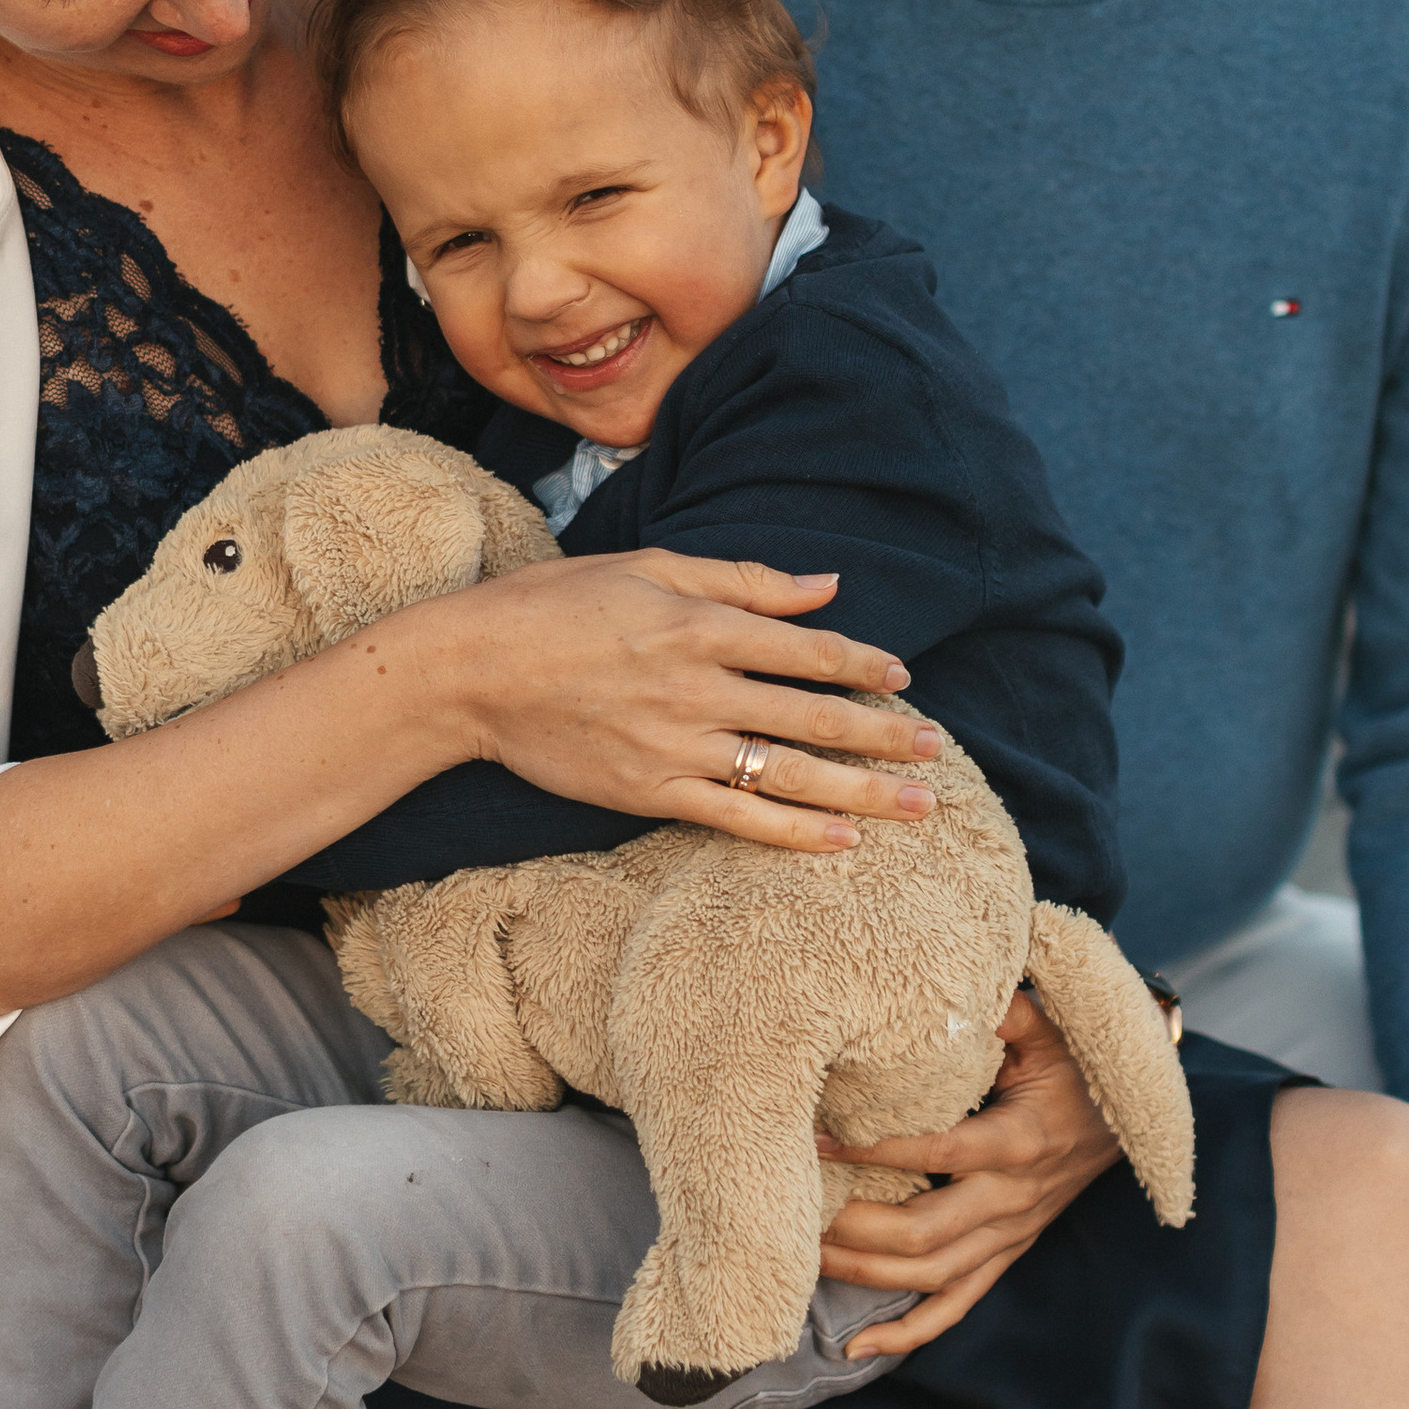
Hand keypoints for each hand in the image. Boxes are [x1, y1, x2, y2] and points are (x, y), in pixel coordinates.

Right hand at [435, 552, 946, 855]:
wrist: (472, 671)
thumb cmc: (555, 605)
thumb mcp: (648, 567)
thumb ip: (741, 578)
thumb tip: (825, 585)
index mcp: (699, 625)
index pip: (805, 649)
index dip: (862, 663)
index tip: (903, 676)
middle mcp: (697, 687)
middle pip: (813, 716)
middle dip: (884, 735)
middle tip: (937, 751)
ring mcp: (674, 745)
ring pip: (787, 774)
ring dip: (860, 792)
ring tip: (916, 806)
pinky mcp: (649, 791)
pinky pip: (735, 817)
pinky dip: (791, 831)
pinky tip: (839, 841)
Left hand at [817, 990, 1120, 1357]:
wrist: (1128, 1116)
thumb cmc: (1076, 1064)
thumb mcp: (1048, 1028)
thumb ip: (1002, 1011)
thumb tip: (950, 986)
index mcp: (1019, 1140)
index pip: (938, 1152)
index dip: (877, 1148)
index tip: (818, 1135)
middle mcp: (1013, 1198)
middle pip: (925, 1233)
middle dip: (854, 1227)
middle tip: (794, 1210)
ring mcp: (1010, 1234)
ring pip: (933, 1276)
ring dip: (865, 1274)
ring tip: (805, 1260)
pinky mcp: (1007, 1254)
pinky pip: (958, 1306)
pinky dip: (910, 1335)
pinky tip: (859, 1352)